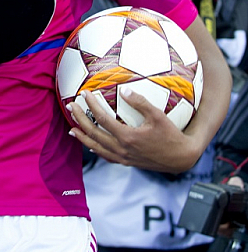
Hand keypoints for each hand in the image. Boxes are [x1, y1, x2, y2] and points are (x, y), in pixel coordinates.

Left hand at [68, 88, 200, 172]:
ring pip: (96, 148)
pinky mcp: (127, 162)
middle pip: (94, 133)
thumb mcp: (158, 116)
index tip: (84, 94)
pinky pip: (106, 156)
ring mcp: (123, 157)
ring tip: (72, 129)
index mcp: (127, 137)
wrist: (181, 159)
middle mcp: (122, 149)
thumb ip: (140, 102)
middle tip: (70, 106)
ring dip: (83, 137)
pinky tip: (91, 146)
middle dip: (79, 120)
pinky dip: (96, 150)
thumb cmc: (171, 135)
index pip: (102, 119)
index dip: (91, 105)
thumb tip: (124, 89)